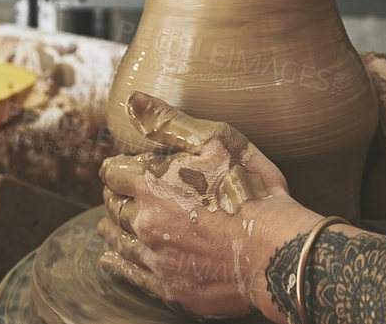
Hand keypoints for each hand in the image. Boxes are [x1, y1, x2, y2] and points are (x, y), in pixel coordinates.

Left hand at [99, 91, 317, 320]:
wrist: (275, 251)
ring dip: (113, 229)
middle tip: (119, 194)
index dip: (117, 168)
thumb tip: (133, 99)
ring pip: (118, 241)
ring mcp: (156, 257)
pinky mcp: (169, 286)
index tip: (120, 169)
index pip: (113, 173)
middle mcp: (145, 222)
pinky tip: (111, 259)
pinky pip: (131, 274)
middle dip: (115, 197)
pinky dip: (117, 264)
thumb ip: (169, 122)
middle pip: (113, 207)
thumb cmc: (252, 190)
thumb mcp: (217, 141)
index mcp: (151, 184)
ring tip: (110, 225)